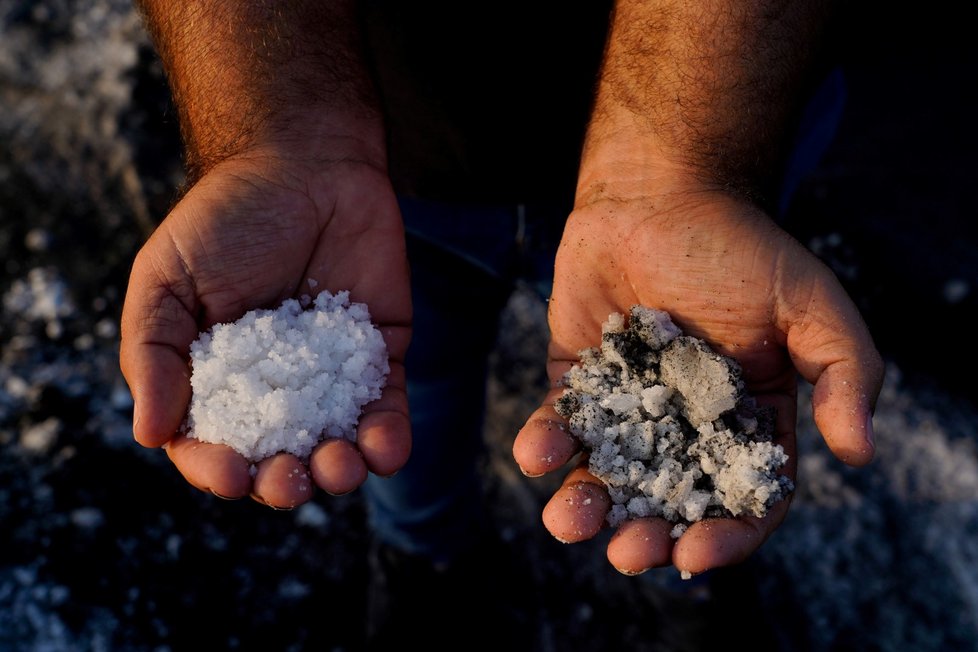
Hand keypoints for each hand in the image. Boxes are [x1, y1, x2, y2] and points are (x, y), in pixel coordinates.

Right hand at [120, 151, 410, 508]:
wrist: (306, 162)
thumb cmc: (226, 219)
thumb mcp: (166, 279)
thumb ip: (154, 353)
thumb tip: (150, 434)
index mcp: (215, 380)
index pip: (211, 444)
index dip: (216, 469)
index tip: (231, 474)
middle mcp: (274, 390)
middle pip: (277, 458)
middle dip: (283, 482)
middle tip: (289, 479)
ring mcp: (329, 378)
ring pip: (336, 445)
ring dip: (339, 471)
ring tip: (338, 467)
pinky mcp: (380, 357)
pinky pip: (388, 409)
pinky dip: (390, 439)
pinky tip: (384, 449)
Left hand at [513, 187, 882, 575]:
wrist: (656, 195)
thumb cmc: (737, 247)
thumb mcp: (809, 303)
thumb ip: (845, 371)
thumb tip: (857, 452)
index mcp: (748, 423)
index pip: (744, 500)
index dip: (725, 534)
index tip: (694, 552)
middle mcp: (685, 428)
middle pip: (668, 504)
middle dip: (646, 535)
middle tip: (626, 551)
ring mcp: (627, 409)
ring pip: (607, 478)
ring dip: (585, 508)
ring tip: (569, 519)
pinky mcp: (577, 384)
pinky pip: (560, 427)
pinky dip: (544, 446)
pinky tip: (536, 453)